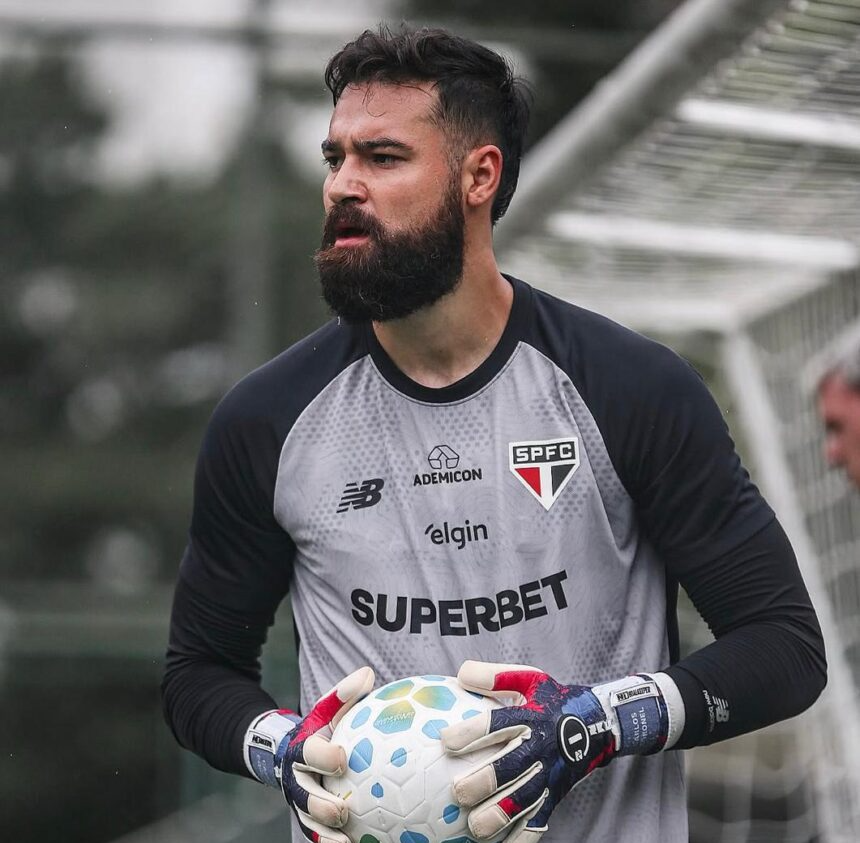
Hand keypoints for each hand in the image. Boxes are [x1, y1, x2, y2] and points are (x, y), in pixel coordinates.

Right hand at [246, 667, 374, 842]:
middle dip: (319, 804)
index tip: (342, 758)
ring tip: (346, 842)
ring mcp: (300, 802)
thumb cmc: (322, 729)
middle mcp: (296, 779)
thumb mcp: (328, 710)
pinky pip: (318, 835)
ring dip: (324, 833)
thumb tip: (367, 674)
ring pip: (308, 821)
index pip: (308, 753)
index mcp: (300, 749)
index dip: (322, 756)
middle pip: (303, 795)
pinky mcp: (309, 819)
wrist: (294, 754)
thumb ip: (345, 695)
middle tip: (341, 811)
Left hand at [440, 661, 667, 842]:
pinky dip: (522, 835)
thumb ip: (495, 676)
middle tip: (458, 793)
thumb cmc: (552, 700)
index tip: (446, 741)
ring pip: (526, 799)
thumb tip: (460, 674)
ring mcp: (550, 774)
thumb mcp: (529, 678)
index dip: (473, 732)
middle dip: (486, 781)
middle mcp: (541, 747)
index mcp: (531, 717)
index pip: (499, 723)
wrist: (598, 723)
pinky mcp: (556, 794)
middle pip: (513, 767)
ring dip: (501, 814)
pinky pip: (540, 820)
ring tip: (475, 827)